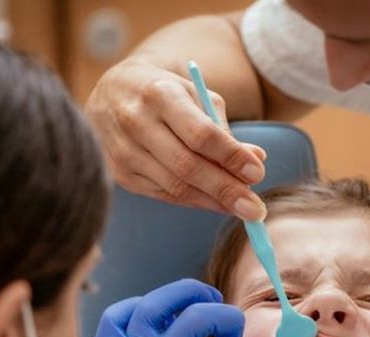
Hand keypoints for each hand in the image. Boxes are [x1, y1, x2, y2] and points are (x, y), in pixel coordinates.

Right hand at [86, 56, 266, 219]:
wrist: (111, 94)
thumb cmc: (165, 93)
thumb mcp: (195, 95)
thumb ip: (223, 128)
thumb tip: (256, 160)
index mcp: (160, 94)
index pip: (200, 133)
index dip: (230, 156)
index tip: (258, 173)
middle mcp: (136, 122)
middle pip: (187, 166)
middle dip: (226, 190)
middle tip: (257, 209)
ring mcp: (124, 151)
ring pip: (176, 186)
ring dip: (214, 201)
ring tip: (243, 209)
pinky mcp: (120, 174)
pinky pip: (165, 195)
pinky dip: (195, 202)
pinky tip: (217, 204)